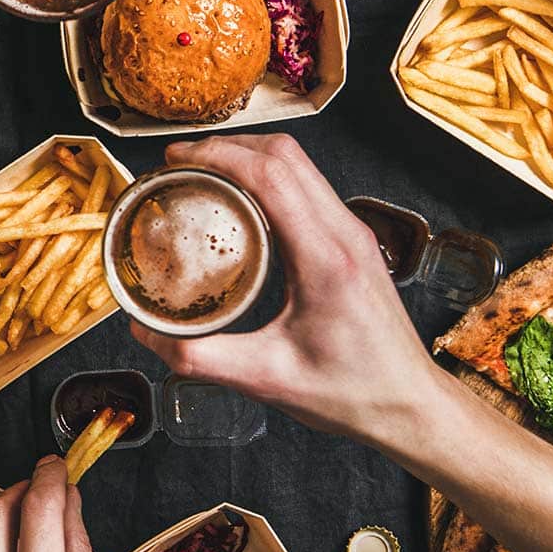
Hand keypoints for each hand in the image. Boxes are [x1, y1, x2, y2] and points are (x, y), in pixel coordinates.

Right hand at [129, 136, 449, 444]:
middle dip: (227, 146)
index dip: (218, 155)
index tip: (174, 158)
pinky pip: (308, 188)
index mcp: (326, 259)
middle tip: (179, 161)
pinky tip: (240, 202)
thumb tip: (143, 330)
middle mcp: (345, 234)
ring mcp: (354, 233)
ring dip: (250, 157)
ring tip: (203, 172)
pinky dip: (269, 178)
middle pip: (286, 155)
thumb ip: (198, 355)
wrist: (409, 405)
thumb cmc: (350, 394)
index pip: (271, 177)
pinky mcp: (353, 242)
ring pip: (301, 165)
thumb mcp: (265, 378)